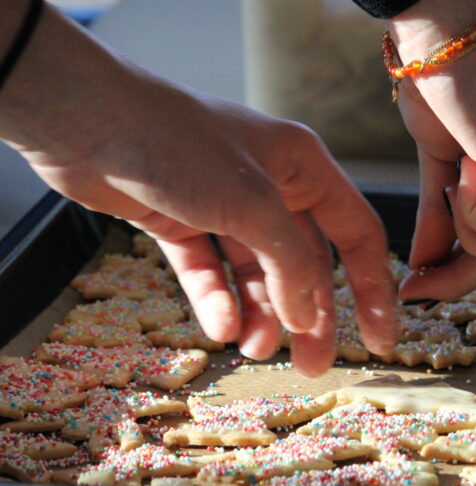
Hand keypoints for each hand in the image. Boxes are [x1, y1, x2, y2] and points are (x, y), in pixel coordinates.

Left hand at [0, 0, 396, 375]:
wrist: (86, 118)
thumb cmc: (179, 145)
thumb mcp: (253, 203)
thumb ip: (291, 263)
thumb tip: (309, 317)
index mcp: (304, 168)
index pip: (356, 235)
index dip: (373, 290)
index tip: (379, 342)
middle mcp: (271, 186)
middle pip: (305, 263)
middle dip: (309, 316)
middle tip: (311, 367)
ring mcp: (225, 204)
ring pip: (257, 272)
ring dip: (259, 313)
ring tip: (252, 349)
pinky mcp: (182, 219)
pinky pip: (210, 269)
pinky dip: (216, 298)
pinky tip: (219, 326)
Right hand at [387, 0, 475, 299]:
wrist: (437, 29)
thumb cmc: (438, 82)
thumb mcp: (442, 162)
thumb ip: (442, 217)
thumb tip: (422, 266)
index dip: (471, 269)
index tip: (420, 284)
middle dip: (469, 272)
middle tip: (418, 276)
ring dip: (471, 232)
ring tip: (456, 177)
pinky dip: (468, 211)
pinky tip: (464, 162)